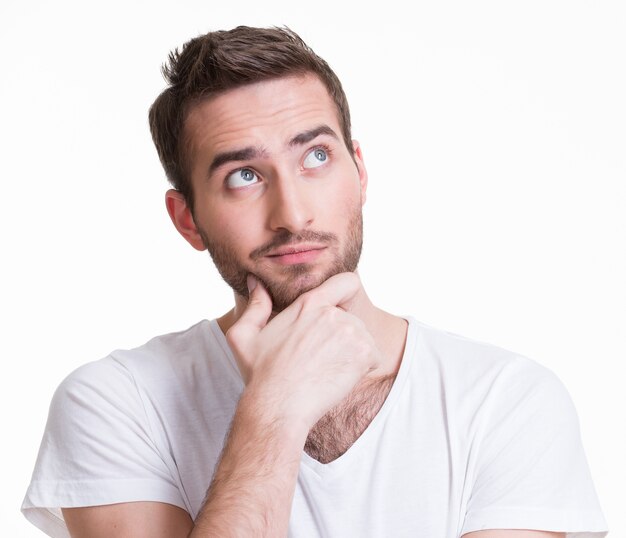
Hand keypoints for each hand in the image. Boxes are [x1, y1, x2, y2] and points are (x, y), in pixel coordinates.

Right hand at [226, 272, 381, 429]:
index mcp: (309, 303)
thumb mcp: (244, 335)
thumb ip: (255, 305)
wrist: (278, 407)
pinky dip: (362, 368)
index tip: (342, 306)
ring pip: (362, 338)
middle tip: (319, 357)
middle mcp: (334, 313)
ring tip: (325, 369)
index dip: (347, 292)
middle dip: (340, 335)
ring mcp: (352, 333)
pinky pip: (373, 356)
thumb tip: (256, 282)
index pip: (347, 282)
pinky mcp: (365, 354)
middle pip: (351, 317)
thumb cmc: (260, 374)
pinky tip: (338, 377)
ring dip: (351, 352)